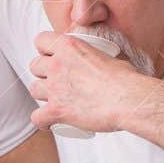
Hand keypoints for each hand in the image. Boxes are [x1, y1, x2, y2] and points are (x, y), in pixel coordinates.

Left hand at [26, 31, 149, 133]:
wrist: (129, 100)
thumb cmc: (126, 79)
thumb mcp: (110, 56)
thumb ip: (97, 56)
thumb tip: (103, 60)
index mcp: (70, 46)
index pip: (41, 40)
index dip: (44, 49)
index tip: (51, 56)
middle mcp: (58, 65)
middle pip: (34, 66)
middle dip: (43, 72)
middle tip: (56, 80)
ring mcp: (55, 88)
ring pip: (33, 89)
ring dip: (43, 95)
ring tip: (56, 99)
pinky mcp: (56, 110)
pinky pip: (36, 117)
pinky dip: (43, 121)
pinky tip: (49, 122)